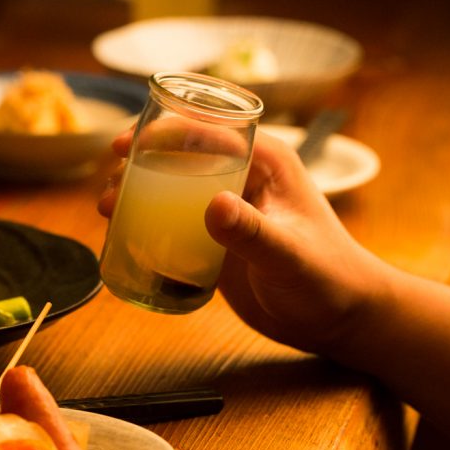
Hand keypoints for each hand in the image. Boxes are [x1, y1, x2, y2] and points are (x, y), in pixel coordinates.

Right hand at [98, 129, 391, 356]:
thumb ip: (251, 231)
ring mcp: (230, 212)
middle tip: (110, 185)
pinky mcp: (220, 243)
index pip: (207, 130)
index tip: (124, 145)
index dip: (162, 132)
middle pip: (181, 158)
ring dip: (139, 195)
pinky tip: (125, 238)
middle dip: (140, 165)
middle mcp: (244, 180)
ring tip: (107, 211)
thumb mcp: (287, 254)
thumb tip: (211, 205)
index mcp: (266, 163)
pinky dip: (149, 226)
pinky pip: (176, 225)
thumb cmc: (328, 279)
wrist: (341, 319)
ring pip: (174, 191)